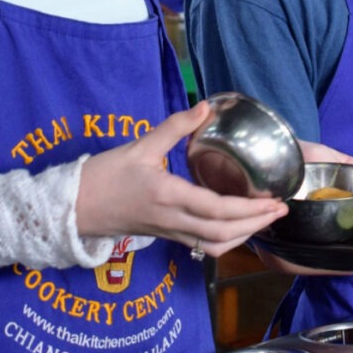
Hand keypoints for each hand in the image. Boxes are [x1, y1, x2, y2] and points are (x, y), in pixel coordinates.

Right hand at [75, 102, 288, 257]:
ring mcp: (170, 232)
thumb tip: (205, 107)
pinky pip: (201, 246)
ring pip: (213, 245)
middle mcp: (173, 220)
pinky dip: (224, 240)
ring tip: (262, 220)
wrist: (72, 207)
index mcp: (169, 196)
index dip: (250, 209)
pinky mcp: (165, 236)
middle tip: (279, 211)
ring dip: (242, 237)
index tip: (273, 201)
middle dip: (256, 225)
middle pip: (222, 233)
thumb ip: (174, 127)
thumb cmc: (104, 175)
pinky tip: (235, 227)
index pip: (217, 209)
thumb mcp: (139, 145)